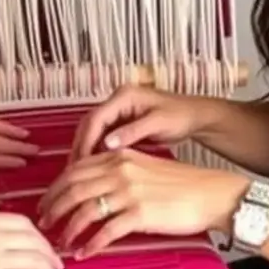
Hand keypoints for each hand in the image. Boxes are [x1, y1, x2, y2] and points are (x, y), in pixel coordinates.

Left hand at [38, 148, 247, 257]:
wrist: (211, 193)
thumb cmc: (181, 183)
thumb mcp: (144, 166)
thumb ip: (117, 170)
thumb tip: (91, 186)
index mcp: (119, 156)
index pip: (75, 169)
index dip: (56, 188)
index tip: (46, 202)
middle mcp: (120, 169)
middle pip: (73, 188)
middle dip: (53, 208)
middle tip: (43, 224)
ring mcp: (130, 191)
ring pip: (85, 210)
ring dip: (68, 229)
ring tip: (61, 243)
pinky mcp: (140, 213)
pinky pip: (106, 231)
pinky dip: (91, 244)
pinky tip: (84, 253)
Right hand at [70, 84, 208, 162]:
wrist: (195, 116)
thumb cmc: (180, 116)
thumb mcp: (158, 123)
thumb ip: (132, 132)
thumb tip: (107, 143)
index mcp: (124, 96)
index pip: (96, 118)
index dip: (86, 140)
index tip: (80, 161)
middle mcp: (118, 101)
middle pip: (90, 123)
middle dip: (80, 146)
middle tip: (74, 170)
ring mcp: (119, 111)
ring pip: (93, 130)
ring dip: (86, 149)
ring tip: (80, 172)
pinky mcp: (122, 122)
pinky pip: (103, 136)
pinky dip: (97, 150)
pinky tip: (95, 167)